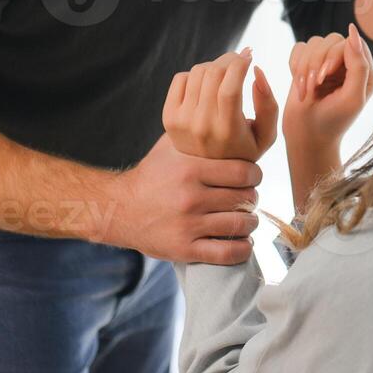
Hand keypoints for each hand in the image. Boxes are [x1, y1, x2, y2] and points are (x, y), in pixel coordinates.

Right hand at [112, 134, 261, 263]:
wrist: (118, 209)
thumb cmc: (151, 175)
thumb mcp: (171, 147)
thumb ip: (199, 134)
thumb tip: (234, 119)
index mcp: (190, 170)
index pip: (243, 172)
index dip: (254, 175)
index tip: (252, 177)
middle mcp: (190, 197)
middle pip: (245, 199)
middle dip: (251, 199)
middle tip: (248, 199)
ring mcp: (187, 225)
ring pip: (240, 225)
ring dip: (249, 223)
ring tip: (246, 220)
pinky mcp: (183, 249)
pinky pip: (226, 254)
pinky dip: (242, 250)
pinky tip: (243, 243)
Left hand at [163, 47, 278, 161]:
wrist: (205, 171)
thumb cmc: (242, 149)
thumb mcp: (265, 135)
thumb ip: (269, 105)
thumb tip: (257, 71)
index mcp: (228, 131)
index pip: (230, 88)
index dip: (240, 64)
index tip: (249, 55)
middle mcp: (202, 126)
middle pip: (213, 74)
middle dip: (229, 59)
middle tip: (238, 61)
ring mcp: (182, 121)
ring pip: (197, 72)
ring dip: (214, 66)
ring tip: (224, 75)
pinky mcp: (168, 116)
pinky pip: (180, 78)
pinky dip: (195, 75)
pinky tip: (205, 86)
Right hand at [283, 23, 372, 147]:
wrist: (307, 136)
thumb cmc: (333, 121)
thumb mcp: (352, 98)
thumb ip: (358, 66)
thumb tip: (353, 31)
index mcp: (364, 71)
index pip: (352, 43)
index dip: (334, 54)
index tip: (324, 77)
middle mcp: (347, 64)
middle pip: (331, 39)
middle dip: (316, 62)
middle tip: (312, 87)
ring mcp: (326, 63)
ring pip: (314, 43)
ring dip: (304, 67)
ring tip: (304, 91)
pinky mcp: (307, 65)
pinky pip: (299, 48)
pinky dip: (295, 65)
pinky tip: (298, 85)